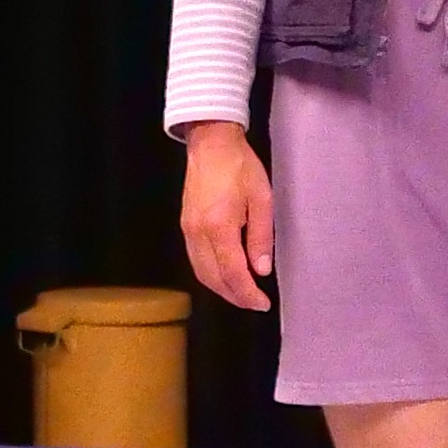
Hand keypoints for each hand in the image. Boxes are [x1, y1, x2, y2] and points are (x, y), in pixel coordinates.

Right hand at [181, 120, 274, 310]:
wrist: (211, 144)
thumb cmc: (241, 167)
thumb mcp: (262, 199)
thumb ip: (262, 237)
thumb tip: (261, 270)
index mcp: (220, 227)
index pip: (233, 273)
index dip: (248, 294)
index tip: (263, 303)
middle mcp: (199, 234)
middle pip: (214, 279)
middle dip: (234, 296)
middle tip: (254, 303)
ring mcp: (188, 230)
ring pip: (201, 273)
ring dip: (221, 288)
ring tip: (242, 293)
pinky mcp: (185, 226)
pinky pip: (196, 260)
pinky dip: (210, 275)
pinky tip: (225, 275)